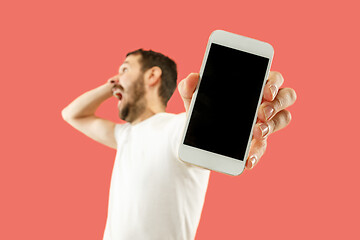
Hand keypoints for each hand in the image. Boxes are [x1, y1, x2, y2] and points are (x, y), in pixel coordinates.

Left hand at [178, 72, 296, 169]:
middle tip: (261, 112)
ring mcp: (263, 122)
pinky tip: (247, 160)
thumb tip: (193, 78)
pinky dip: (256, 153)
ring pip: (283, 118)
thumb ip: (189, 86)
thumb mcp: (192, 98)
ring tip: (257, 132)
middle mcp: (263, 102)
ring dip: (273, 125)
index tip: (266, 90)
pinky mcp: (255, 143)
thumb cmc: (201, 109)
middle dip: (277, 103)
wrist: (194, 137)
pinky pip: (263, 147)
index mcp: (252, 85)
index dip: (274, 82)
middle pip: (286, 96)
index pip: (272, 78)